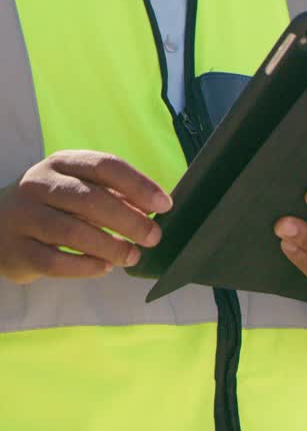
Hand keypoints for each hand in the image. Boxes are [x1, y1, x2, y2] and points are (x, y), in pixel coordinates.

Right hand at [0, 150, 171, 283]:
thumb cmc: (50, 205)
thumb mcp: (77, 188)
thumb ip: (112, 194)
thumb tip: (152, 209)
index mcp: (62, 162)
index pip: (105, 166)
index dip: (138, 184)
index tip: (164, 204)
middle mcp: (39, 184)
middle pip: (91, 199)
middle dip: (129, 220)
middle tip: (153, 237)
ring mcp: (24, 217)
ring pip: (73, 232)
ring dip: (110, 246)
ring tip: (132, 256)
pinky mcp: (17, 250)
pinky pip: (55, 261)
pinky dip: (85, 266)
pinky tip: (104, 268)